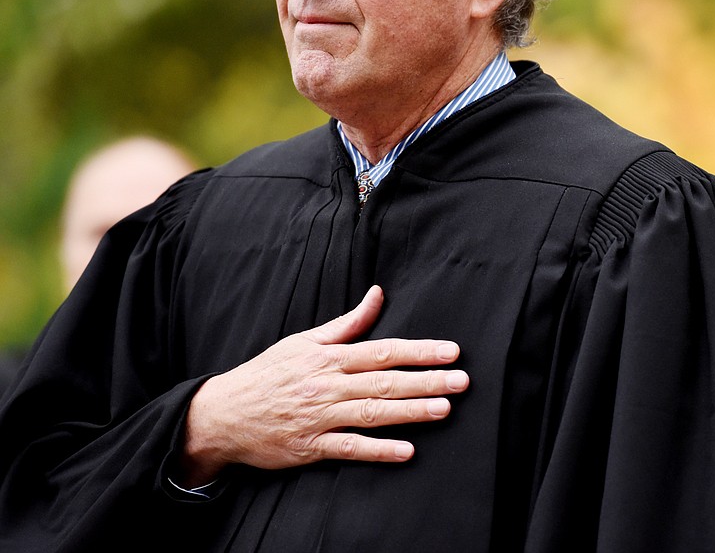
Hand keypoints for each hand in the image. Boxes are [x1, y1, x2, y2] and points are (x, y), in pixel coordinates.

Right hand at [179, 285, 468, 485]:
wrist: (222, 414)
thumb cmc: (268, 374)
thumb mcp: (305, 341)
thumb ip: (347, 323)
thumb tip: (378, 294)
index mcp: (330, 358)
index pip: (383, 351)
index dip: (420, 351)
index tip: (451, 351)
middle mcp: (328, 385)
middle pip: (385, 382)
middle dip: (427, 380)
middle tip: (461, 381)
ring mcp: (320, 417)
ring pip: (372, 413)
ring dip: (410, 412)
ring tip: (443, 409)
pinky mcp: (310, 447)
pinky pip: (349, 448)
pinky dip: (378, 450)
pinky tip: (406, 451)